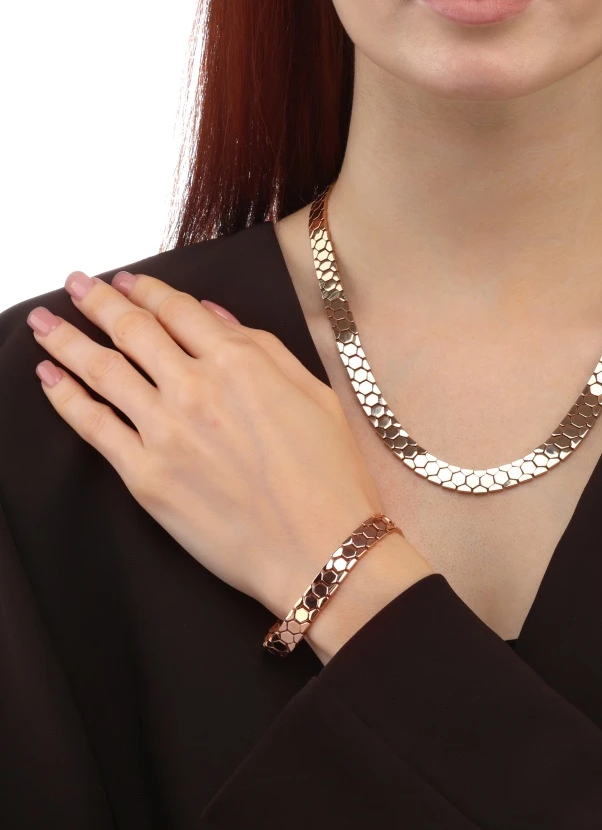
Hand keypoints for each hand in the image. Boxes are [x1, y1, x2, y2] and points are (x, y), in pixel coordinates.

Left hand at [25, 269, 385, 617]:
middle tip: (76, 283)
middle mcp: (196, 388)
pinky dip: (65, 397)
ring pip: (102, 370)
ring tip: (43, 322)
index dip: (147, 289)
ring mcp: (165, 431)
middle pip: (132, 330)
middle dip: (98, 300)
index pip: (179, 311)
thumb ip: (265, 350)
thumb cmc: (331, 477)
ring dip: (67, 339)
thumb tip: (215, 316)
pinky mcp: (145, 476)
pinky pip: (93, 427)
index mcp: (242, 363)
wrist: (319, 549)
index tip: (127, 280)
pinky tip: (49, 378)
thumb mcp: (316, 396)